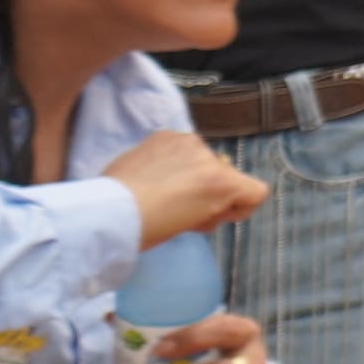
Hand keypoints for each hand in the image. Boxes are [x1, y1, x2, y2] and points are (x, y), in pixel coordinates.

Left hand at [104, 125, 267, 243]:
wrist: (106, 213)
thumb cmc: (150, 228)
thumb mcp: (193, 223)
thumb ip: (212, 207)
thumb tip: (210, 201)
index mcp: (221, 181)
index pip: (256, 191)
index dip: (238, 208)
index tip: (210, 219)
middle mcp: (209, 154)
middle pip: (227, 174)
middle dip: (211, 189)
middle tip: (182, 209)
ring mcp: (184, 141)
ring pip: (203, 159)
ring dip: (191, 172)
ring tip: (161, 190)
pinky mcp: (162, 135)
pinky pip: (180, 147)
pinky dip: (172, 160)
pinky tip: (151, 175)